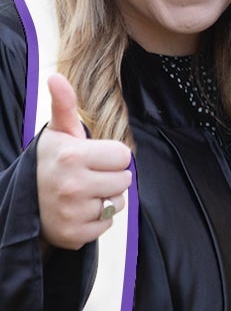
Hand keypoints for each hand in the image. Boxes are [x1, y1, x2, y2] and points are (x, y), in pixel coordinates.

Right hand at [36, 74, 131, 249]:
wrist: (24, 204)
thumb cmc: (50, 163)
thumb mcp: (58, 133)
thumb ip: (65, 105)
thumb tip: (55, 76)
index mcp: (72, 156)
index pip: (124, 155)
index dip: (110, 156)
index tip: (90, 158)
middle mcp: (72, 184)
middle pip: (125, 179)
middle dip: (110, 177)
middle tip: (85, 177)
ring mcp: (72, 212)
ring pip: (118, 203)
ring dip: (105, 199)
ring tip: (81, 194)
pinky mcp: (74, 234)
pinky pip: (107, 226)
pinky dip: (96, 221)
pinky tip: (77, 212)